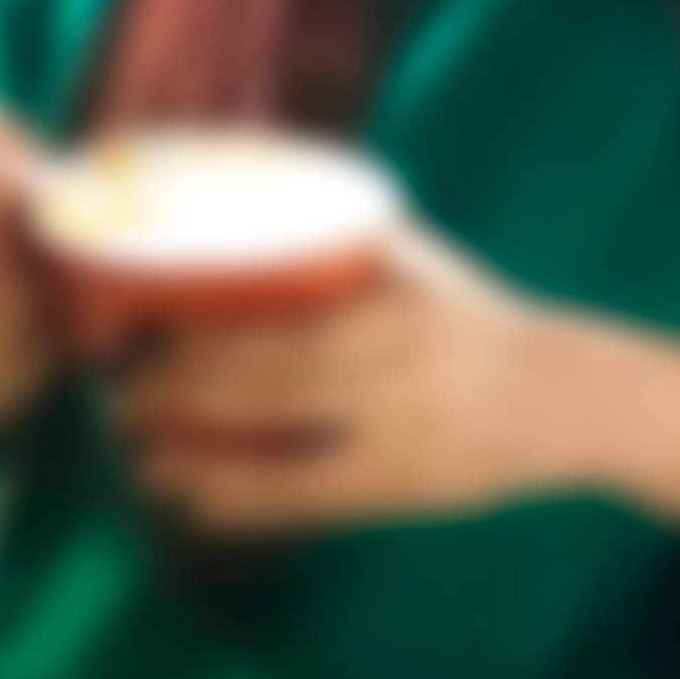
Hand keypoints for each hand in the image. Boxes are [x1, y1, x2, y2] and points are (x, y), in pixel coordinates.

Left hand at [118, 230, 566, 531]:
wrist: (561, 395)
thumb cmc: (471, 318)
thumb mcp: (416, 262)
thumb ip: (342, 233)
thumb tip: (245, 176)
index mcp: (389, 302)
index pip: (273, 315)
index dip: (194, 331)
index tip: (136, 327)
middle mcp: (391, 365)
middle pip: (260, 379)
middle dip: (175, 390)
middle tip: (118, 391)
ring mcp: (397, 432)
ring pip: (272, 445)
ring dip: (193, 452)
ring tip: (138, 452)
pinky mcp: (400, 488)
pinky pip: (301, 498)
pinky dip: (237, 501)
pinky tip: (187, 500)